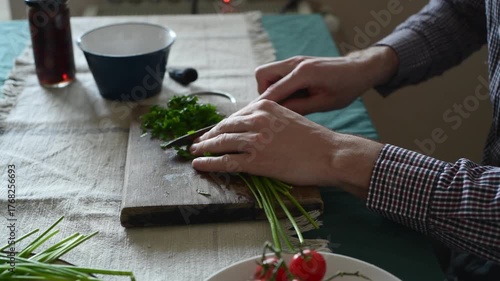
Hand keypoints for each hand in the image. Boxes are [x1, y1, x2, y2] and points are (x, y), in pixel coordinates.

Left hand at [190, 100, 382, 195]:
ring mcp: (254, 140)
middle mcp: (256, 119)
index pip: (234, 116)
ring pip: (220, 143)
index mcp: (263, 106)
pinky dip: (209, 163)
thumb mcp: (288, 117)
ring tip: (195, 153)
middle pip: (224, 128)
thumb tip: (250, 128)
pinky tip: (199, 164)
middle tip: (197, 143)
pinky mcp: (254, 161)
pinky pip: (225, 162)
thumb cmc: (313, 139)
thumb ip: (267, 119)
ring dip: (204, 149)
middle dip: (208, 137)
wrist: (329, 154)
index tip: (212, 132)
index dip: (220, 126)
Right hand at [255, 47, 397, 114]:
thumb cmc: (346, 88)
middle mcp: (295, 63)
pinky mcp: (297, 63)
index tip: (255, 120)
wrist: (359, 70)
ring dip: (270, 89)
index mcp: (304, 73)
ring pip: (267, 73)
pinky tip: (293, 97)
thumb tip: (278, 116)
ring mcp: (295, 61)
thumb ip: (300, 108)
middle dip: (263, 93)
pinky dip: (278, 85)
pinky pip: (278, 74)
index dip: (262, 106)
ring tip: (287, 103)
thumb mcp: (325, 103)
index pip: (273, 91)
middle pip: (262, 74)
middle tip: (276, 108)